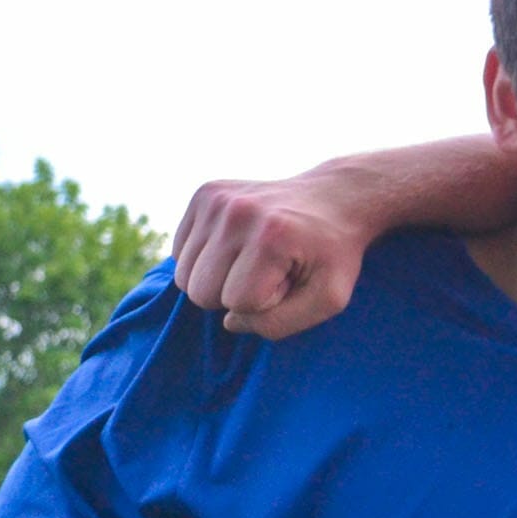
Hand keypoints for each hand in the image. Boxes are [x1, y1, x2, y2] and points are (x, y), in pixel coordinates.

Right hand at [171, 171, 373, 338]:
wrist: (336, 198)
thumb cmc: (333, 255)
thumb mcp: (329, 299)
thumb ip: (279, 324)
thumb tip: (230, 320)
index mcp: (271, 237)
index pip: (238, 303)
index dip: (265, 302)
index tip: (290, 278)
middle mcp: (237, 212)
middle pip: (200, 293)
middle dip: (235, 294)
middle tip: (272, 270)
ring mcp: (216, 198)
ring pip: (184, 276)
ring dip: (219, 278)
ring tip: (257, 257)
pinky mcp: (204, 193)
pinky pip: (180, 253)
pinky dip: (207, 259)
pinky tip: (240, 244)